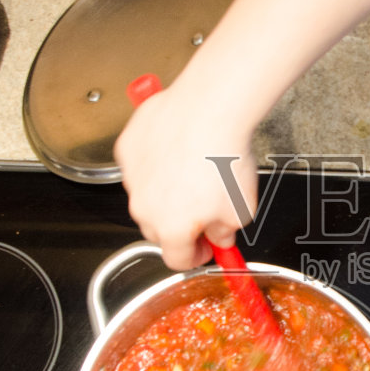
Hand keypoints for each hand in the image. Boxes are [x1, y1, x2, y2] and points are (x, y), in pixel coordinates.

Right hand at [115, 81, 256, 270]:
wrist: (209, 110)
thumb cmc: (224, 156)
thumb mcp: (241, 209)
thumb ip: (225, 232)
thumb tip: (220, 236)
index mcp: (171, 229)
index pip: (178, 260)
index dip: (197, 255)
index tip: (207, 246)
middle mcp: (144, 208)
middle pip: (159, 230)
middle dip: (180, 225)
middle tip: (203, 208)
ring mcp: (132, 178)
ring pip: (146, 196)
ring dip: (165, 192)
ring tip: (193, 172)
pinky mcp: (127, 151)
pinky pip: (140, 166)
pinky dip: (155, 163)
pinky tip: (178, 151)